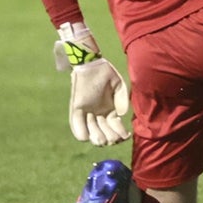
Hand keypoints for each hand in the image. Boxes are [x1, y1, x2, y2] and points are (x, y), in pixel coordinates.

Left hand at [53, 22, 130, 145]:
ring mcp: (87, 113)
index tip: (126, 136)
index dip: (121, 135)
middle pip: (105, 135)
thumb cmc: (105, 73)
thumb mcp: (119, 86)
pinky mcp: (76, 109)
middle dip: (111, 138)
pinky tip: (89, 133)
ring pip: (92, 135)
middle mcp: (98, 114)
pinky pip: (77, 127)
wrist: (91, 64)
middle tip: (114, 137)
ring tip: (103, 134)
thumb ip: (122, 99)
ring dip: (99, 137)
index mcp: (110, 111)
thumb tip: (121, 114)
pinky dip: (82, 133)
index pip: (116, 129)